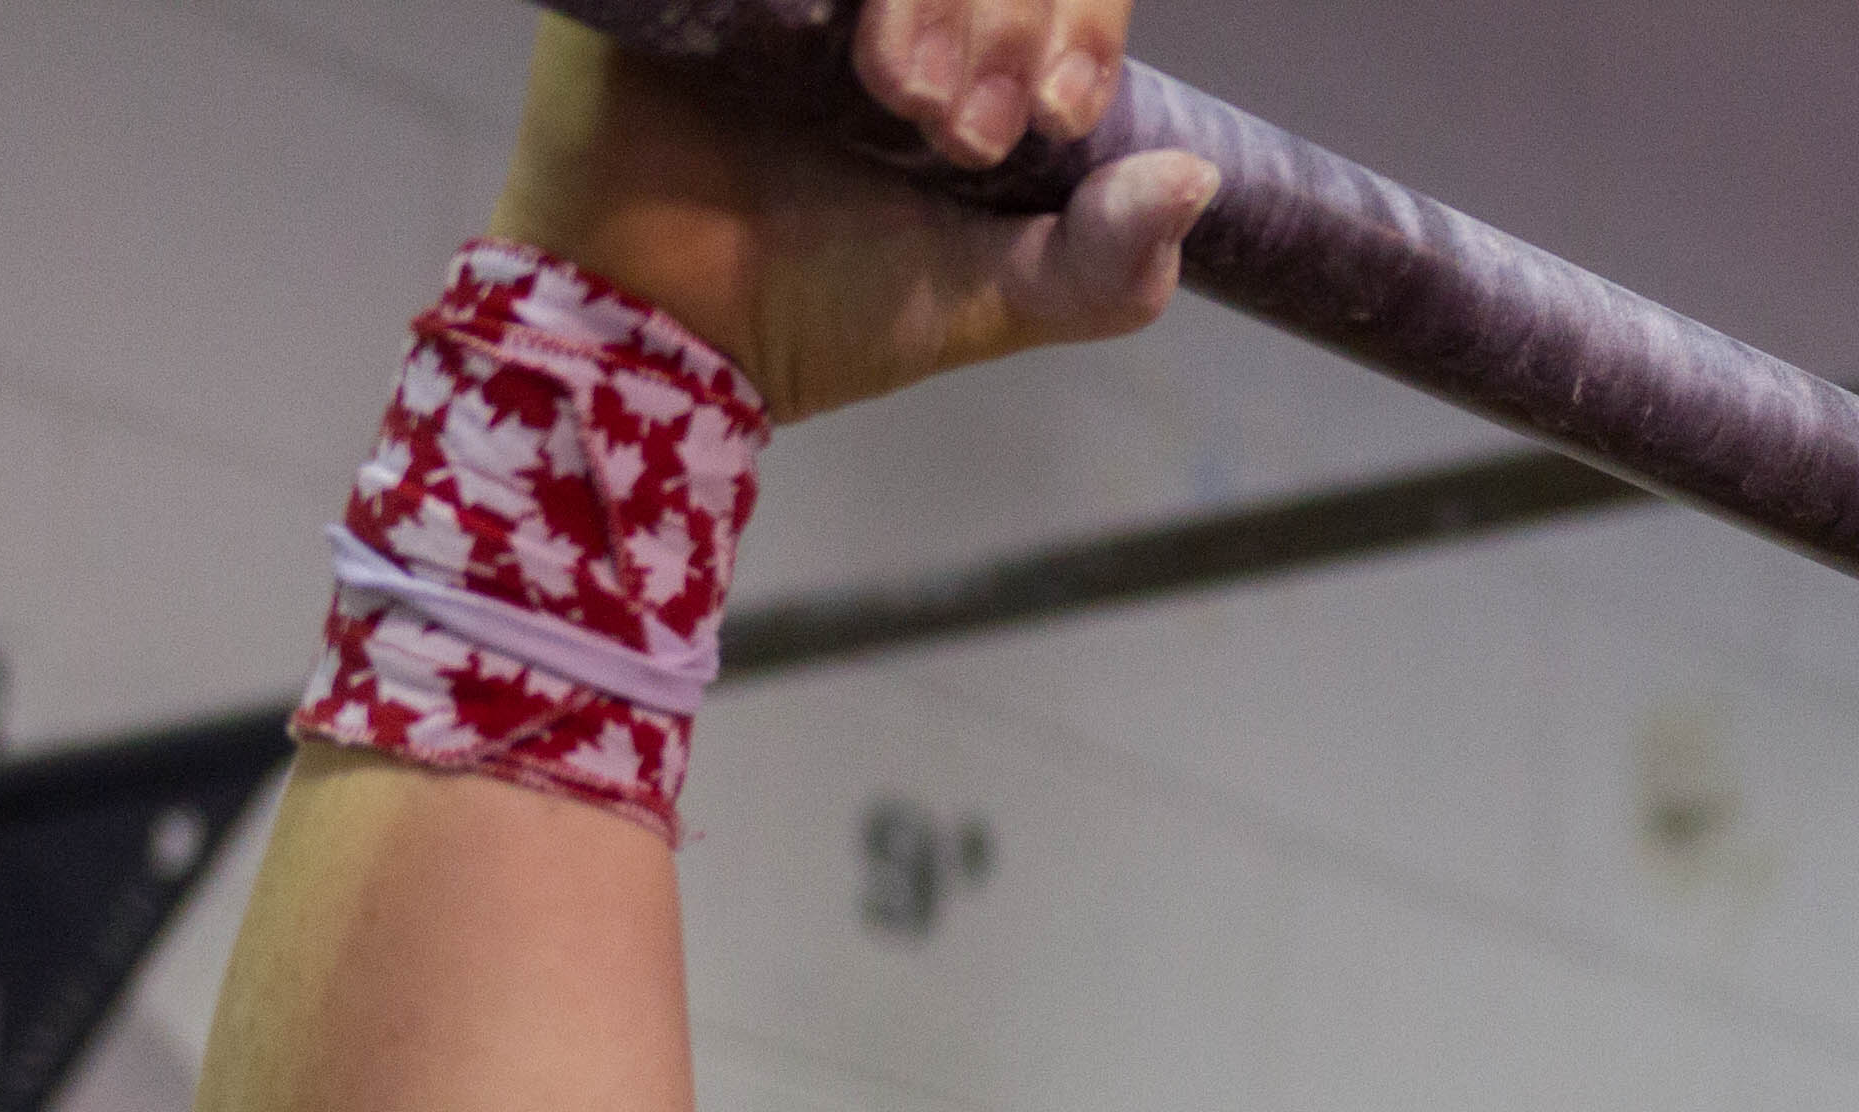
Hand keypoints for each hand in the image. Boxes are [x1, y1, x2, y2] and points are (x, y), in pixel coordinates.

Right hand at [490, 4, 1217, 423]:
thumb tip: (1198, 178)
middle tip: (958, 128)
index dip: (1078, 19)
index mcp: (965, 38)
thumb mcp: (988, 299)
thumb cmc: (822, 313)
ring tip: (896, 97)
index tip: (1050, 114)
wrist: (659, 332)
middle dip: (1004, 11)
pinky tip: (850, 35)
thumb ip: (1104, 263)